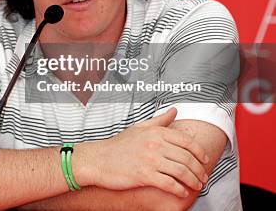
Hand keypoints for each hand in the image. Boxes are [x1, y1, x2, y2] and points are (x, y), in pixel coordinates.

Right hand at [79, 108, 208, 197]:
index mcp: (155, 132)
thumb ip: (159, 120)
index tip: (205, 159)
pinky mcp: (144, 175)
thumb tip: (174, 110)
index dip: (200, 151)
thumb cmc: (118, 145)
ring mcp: (149, 160)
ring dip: (193, 181)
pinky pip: (169, 184)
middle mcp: (154, 144)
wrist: (98, 160)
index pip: (186, 141)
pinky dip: (179, 190)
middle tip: (203, 177)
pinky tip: (182, 192)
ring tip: (197, 186)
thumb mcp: (138, 128)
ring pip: (181, 171)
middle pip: (187, 158)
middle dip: (200, 169)